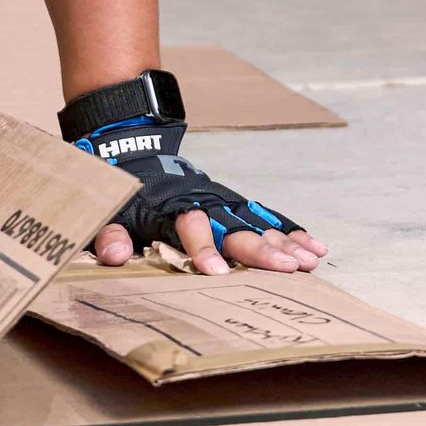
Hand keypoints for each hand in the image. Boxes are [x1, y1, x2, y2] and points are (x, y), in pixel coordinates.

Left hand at [80, 122, 326, 277]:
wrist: (139, 154)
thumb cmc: (126, 196)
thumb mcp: (110, 213)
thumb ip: (111, 234)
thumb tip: (115, 255)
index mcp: (171, 210)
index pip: (190, 228)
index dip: (202, 249)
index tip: (217, 272)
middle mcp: (204, 205)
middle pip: (236, 227)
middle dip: (262, 249)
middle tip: (287, 269)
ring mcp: (224, 203)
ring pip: (258, 223)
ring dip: (285, 243)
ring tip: (309, 262)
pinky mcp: (236, 204)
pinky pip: (267, 217)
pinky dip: (290, 232)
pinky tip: (314, 247)